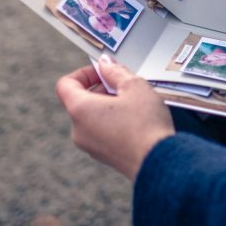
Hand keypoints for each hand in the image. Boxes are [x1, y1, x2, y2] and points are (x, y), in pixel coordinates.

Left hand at [56, 57, 173, 180]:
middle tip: (126, 84)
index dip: (84, 73)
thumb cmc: (145, 124)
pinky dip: (113, 120)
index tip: (104, 71)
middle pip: (80, 100)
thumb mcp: (134, 86)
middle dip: (101, 87)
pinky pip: (100, 131)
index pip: (66, 85)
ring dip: (109, 104)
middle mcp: (79, 130)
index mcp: (80, 110)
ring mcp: (90, 146)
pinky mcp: (103, 155)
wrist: (159, 162)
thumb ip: (116, 71)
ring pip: (92, 116)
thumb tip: (105, 64)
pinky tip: (136, 119)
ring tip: (135, 102)